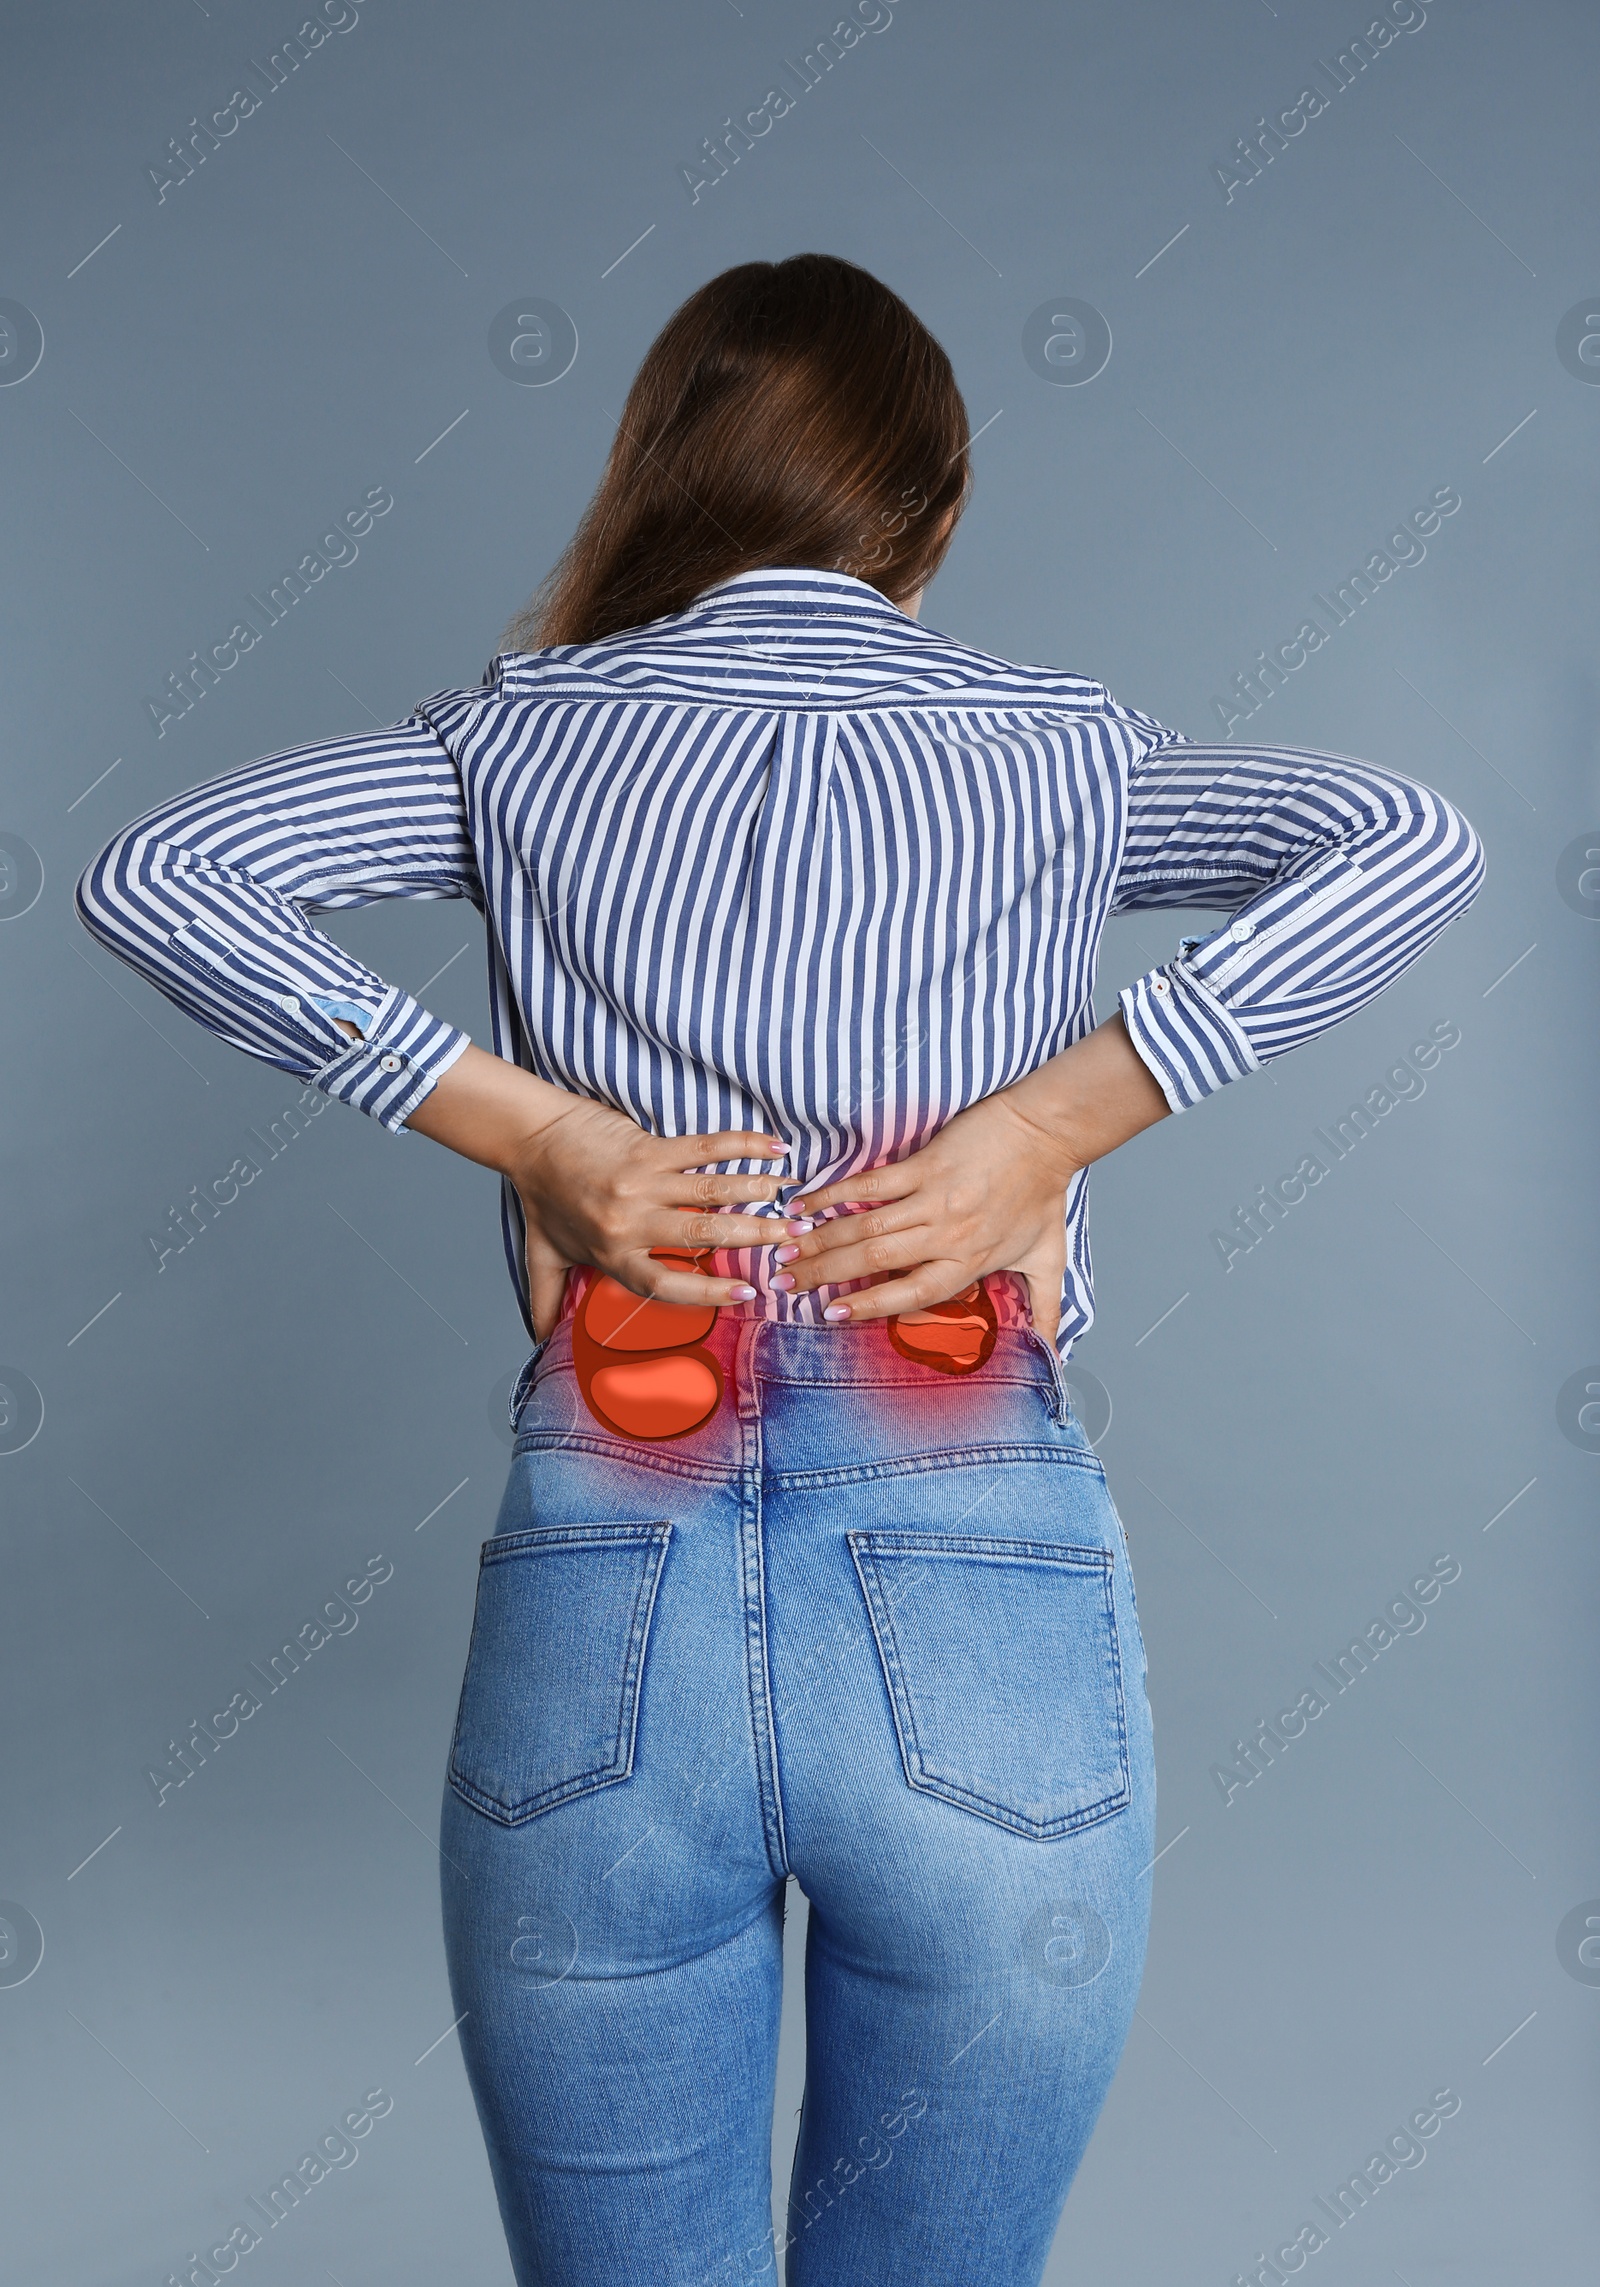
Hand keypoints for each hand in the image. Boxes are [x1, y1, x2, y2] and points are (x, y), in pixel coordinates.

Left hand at [507, 1101, 798, 1338]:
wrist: (530, 1138)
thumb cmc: (542, 1198)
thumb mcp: (543, 1256)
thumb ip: (546, 1300)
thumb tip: (540, 1341)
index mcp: (612, 1254)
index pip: (667, 1283)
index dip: (709, 1293)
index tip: (748, 1293)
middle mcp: (629, 1221)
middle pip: (703, 1233)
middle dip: (754, 1236)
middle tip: (792, 1239)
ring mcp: (640, 1181)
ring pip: (711, 1190)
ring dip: (757, 1192)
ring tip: (790, 1199)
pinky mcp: (647, 1147)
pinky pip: (704, 1148)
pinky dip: (743, 1145)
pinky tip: (774, 1149)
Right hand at [781, 1014, 1172, 1333]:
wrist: (1047, 1134)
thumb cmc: (1043, 1194)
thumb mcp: (1048, 1259)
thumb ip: (1046, 1309)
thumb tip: (1054, 1355)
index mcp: (970, 1262)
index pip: (910, 1294)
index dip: (867, 1306)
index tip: (830, 1313)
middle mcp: (948, 1235)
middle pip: (875, 1263)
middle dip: (823, 1274)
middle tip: (784, 1283)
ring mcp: (934, 1198)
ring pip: (866, 1228)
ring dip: (821, 1240)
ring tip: (785, 1251)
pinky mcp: (925, 1164)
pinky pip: (871, 1185)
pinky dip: (835, 1194)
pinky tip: (806, 1204)